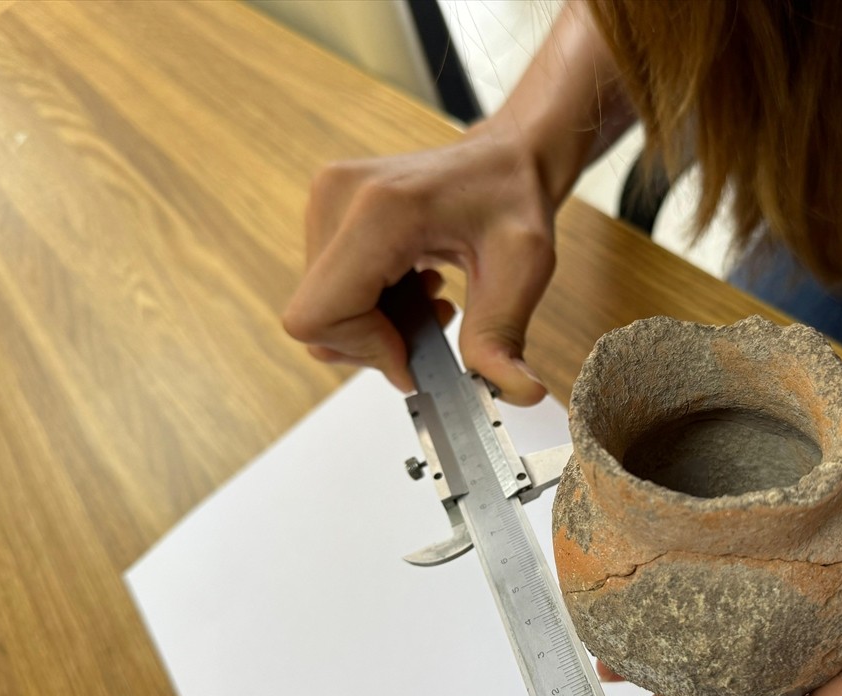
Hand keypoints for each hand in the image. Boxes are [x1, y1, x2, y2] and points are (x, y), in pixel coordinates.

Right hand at [282, 128, 556, 404]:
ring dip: (377, 324)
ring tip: (432, 299)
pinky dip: (371, 305)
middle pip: (318, 319)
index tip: (417, 355)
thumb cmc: (514, 196)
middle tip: (435, 323)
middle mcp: (338, 197)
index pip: (321, 314)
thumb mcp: (523, 269)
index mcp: (380, 210)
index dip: (364, 351)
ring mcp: (326, 201)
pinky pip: (329, 289)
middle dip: (376, 341)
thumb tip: (516, 393)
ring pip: (322, 309)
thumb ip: (503, 336)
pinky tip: (415, 286)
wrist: (507, 156)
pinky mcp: (327, 211)